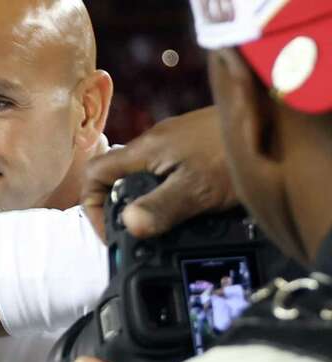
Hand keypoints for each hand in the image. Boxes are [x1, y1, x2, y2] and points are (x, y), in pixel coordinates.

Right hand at [82, 106, 236, 240]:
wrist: (275, 120)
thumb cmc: (233, 154)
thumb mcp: (196, 189)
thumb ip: (160, 208)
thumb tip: (128, 227)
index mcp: (143, 151)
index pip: (94, 174)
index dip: (93, 205)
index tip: (113, 231)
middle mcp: (153, 143)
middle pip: (119, 177)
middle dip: (124, 208)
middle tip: (142, 234)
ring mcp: (174, 142)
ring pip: (145, 175)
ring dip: (149, 201)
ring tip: (168, 225)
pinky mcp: (194, 145)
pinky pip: (169, 170)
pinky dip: (170, 190)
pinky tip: (192, 205)